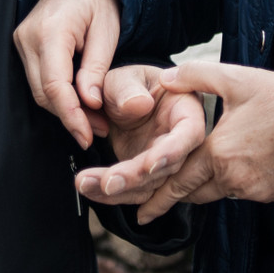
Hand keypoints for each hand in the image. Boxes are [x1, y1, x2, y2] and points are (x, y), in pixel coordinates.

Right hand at [13, 0, 120, 148]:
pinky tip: (80, 103)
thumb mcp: (107, 31)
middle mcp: (29, 37)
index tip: (87, 135)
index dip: (71, 115)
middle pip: (44, 92)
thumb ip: (97, 68)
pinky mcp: (24, 47)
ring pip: (39, 90)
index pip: (55, 85)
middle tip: (98, 130)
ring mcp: (22, 41)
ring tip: (94, 120)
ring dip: (65, 109)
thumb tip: (90, 104)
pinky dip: (58, 95)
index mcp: (51, 31)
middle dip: (70, 117)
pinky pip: (38, 79)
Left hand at [74, 66, 207, 221]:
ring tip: (85, 183)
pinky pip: (132, 190)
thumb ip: (129, 88)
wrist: (117, 100)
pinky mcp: (146, 176)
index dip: (171, 152)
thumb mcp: (125, 77)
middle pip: (167, 167)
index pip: (188, 133)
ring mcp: (163, 162)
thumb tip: (139, 104)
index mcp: (185, 110)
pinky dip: (109, 194)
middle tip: (107, 182)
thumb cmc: (129, 84)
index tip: (149, 165)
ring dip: (117, 190)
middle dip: (135, 178)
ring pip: (148, 185)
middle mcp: (180, 141)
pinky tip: (90, 189)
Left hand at [133, 61, 273, 221]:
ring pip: (219, 192)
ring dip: (206, 186)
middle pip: (195, 193)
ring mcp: (255, 189)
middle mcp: (233, 178)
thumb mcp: (237, 79)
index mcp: (218, 153)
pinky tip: (238, 165)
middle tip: (154, 203)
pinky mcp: (273, 193)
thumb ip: (196, 75)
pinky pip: (243, 191)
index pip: (178, 182)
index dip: (157, 199)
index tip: (140, 215)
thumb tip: (166, 77)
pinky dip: (234, 182)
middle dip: (176, 196)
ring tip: (196, 176)